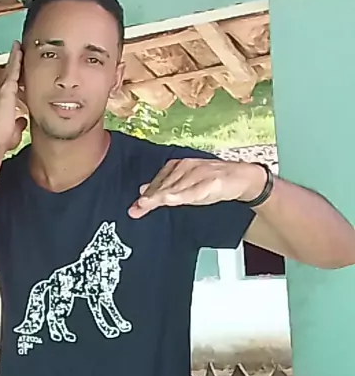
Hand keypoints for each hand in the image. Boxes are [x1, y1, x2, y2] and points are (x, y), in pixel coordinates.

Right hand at [0, 42, 26, 153]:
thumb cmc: (2, 138)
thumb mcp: (14, 130)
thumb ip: (19, 123)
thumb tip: (23, 121)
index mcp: (2, 103)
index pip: (9, 86)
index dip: (14, 77)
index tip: (19, 70)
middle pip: (8, 74)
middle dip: (13, 63)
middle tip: (18, 51)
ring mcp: (1, 90)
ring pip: (10, 69)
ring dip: (14, 57)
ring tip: (18, 46)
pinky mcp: (6, 88)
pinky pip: (12, 69)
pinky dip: (15, 58)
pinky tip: (19, 49)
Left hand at [128, 158, 266, 217]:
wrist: (241, 177)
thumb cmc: (211, 182)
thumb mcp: (186, 186)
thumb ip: (165, 188)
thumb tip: (143, 191)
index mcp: (178, 166)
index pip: (159, 181)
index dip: (147, 196)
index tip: (135, 208)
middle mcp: (187, 167)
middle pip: (165, 185)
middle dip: (150, 198)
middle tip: (136, 209)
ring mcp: (199, 173)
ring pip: (177, 187)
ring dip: (162, 196)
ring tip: (147, 204)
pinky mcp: (212, 181)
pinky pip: (195, 190)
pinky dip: (183, 195)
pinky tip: (172, 200)